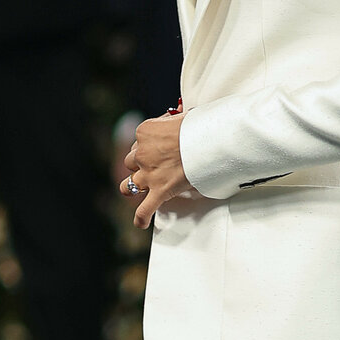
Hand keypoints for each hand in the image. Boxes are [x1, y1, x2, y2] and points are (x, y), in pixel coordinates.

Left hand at [120, 101, 190, 228]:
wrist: (210, 140)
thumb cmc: (200, 126)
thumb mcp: (180, 117)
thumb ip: (170, 122)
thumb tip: (172, 122)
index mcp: (145, 131)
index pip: (138, 140)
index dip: (149, 145)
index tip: (161, 146)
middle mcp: (142, 153)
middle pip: (131, 161)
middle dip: (141, 164)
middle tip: (158, 164)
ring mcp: (149, 174)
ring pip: (128, 185)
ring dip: (133, 187)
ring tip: (140, 188)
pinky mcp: (159, 191)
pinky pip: (144, 210)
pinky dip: (141, 218)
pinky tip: (142, 222)